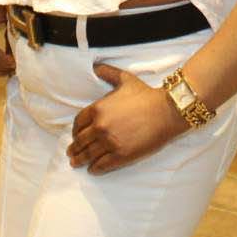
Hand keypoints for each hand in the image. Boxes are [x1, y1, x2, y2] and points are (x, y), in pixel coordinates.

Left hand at [68, 63, 185, 173]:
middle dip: (74, 148)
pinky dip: (95, 168)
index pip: (78, 123)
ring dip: (80, 160)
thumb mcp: (124, 79)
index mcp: (97, 109)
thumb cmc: (146, 95)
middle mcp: (99, 127)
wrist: (166, 111)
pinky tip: (92, 169)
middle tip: (71, 153)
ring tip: (76, 163)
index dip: (75, 131)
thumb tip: (95, 67)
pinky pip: (102, 165)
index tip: (75, 135)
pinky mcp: (121, 155)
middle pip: (81, 140)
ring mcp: (109, 142)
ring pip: (89, 154)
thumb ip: (107, 73)